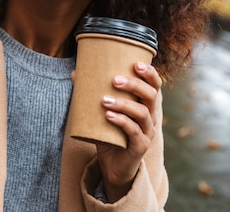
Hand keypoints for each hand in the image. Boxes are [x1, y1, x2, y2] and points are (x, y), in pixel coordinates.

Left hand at [96, 62, 162, 201]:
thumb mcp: (100, 112)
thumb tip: (75, 73)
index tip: (136, 63)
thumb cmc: (108, 134)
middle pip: (151, 96)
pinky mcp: (140, 146)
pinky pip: (134, 132)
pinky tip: (108, 116)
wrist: (112, 165)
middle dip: (134, 85)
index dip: (149, 73)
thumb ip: (91, 94)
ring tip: (104, 100)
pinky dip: (121, 121)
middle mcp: (149, 117)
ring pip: (142, 113)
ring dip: (123, 104)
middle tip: (115, 80)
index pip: (154, 85)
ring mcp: (147, 132)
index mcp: (143, 105)